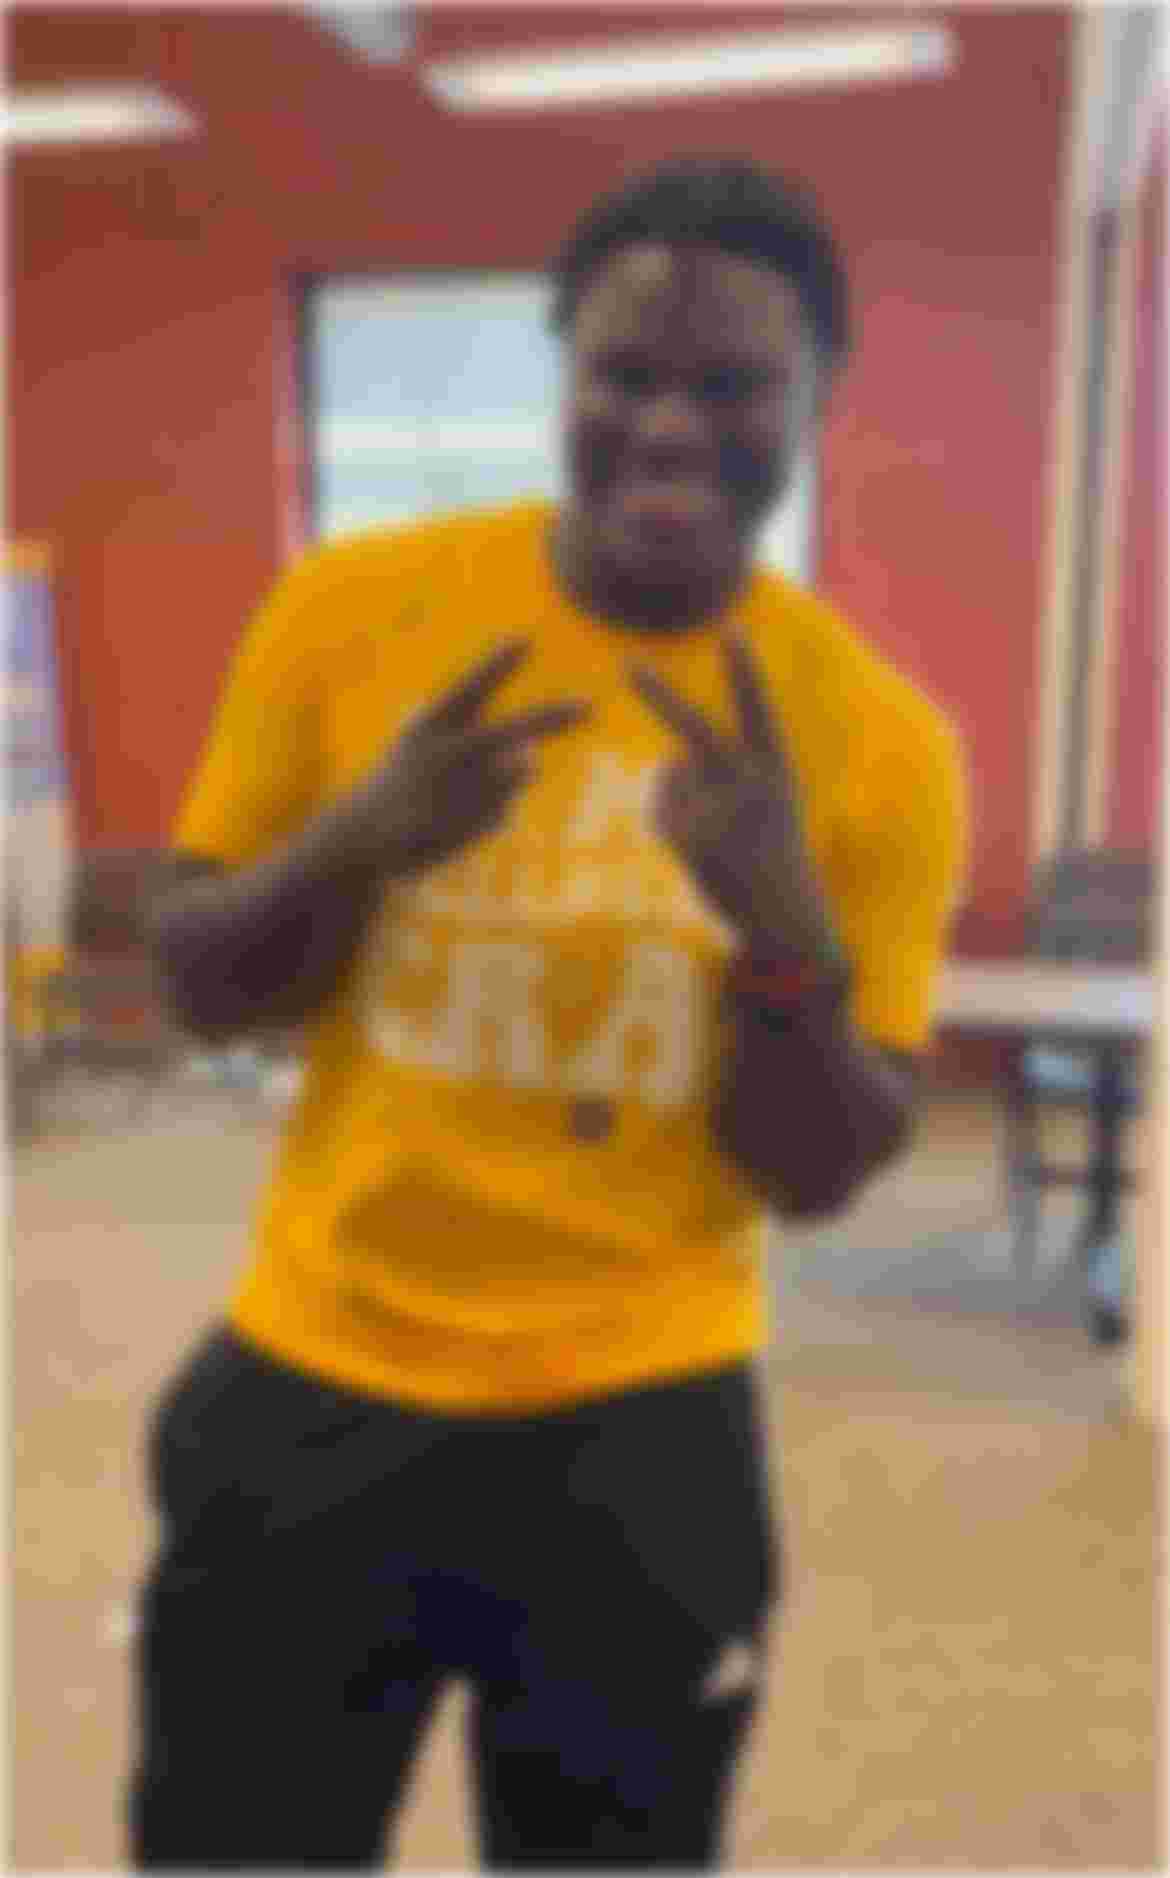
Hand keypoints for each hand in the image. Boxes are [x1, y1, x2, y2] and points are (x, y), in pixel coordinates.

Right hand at [355, 639, 589, 878]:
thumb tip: (534, 759)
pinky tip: (453, 823)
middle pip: (509, 731)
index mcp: (426, 726)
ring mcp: (456, 793)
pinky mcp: (464, 828)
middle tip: (590, 706)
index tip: (525, 638)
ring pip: (511, 778)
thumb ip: (472, 739)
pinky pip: (501, 815)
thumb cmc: (397, 784)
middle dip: (551, 718)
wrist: (360, 840)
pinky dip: (487, 817)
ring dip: (502, 785)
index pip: (468, 688)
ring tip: (460, 796)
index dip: (496, 664)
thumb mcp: (422, 747)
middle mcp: (442, 754)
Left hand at [629, 633, 837, 958]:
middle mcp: (750, 787)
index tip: (731, 630)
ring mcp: (719, 815)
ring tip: (714, 833)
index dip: (744, 671)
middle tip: (626, 665)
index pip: (757, 710)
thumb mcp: (768, 805)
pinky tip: (699, 851)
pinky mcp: (693, 842)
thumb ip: (725, 775)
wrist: (786, 919)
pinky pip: (662, 814)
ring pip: (671, 778)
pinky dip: (670, 826)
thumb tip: (669, 762)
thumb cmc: (777, 858)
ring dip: (678, 795)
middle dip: (659, 696)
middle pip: (694, 730)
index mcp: (777, 770)